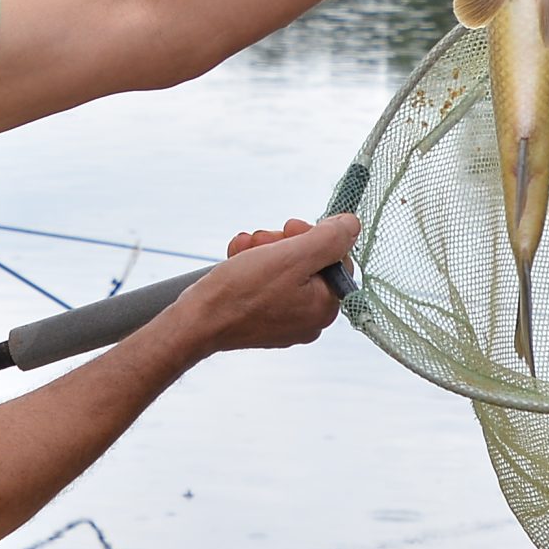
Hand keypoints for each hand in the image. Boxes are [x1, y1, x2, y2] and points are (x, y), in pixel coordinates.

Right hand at [175, 213, 356, 353]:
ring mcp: (284, 321)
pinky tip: (236, 257)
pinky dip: (251, 265)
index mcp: (325, 307)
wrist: (196, 322)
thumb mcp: (292, 256)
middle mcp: (309, 319)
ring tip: (244, 247)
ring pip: (284, 270)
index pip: (336, 259)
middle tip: (264, 239)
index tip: (291, 228)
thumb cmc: (242, 292)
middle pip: (309, 263)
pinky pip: (265, 284)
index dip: (315, 236)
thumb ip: (329, 239)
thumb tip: (351, 225)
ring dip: (264, 249)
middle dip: (284, 242)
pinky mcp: (261, 319)